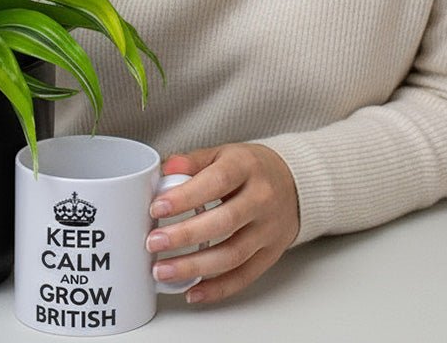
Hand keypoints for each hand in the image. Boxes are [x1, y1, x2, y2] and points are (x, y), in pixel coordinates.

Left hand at [146, 143, 299, 303]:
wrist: (293, 183)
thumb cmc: (250, 168)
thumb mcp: (223, 153)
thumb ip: (193, 161)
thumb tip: (166, 168)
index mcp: (246, 168)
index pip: (216, 183)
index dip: (185, 197)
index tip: (157, 209)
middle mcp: (261, 199)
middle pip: (224, 223)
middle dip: (185, 236)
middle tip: (153, 243)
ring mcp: (268, 230)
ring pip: (232, 255)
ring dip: (195, 267)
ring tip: (163, 270)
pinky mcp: (271, 254)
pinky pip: (244, 276)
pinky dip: (217, 288)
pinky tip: (192, 291)